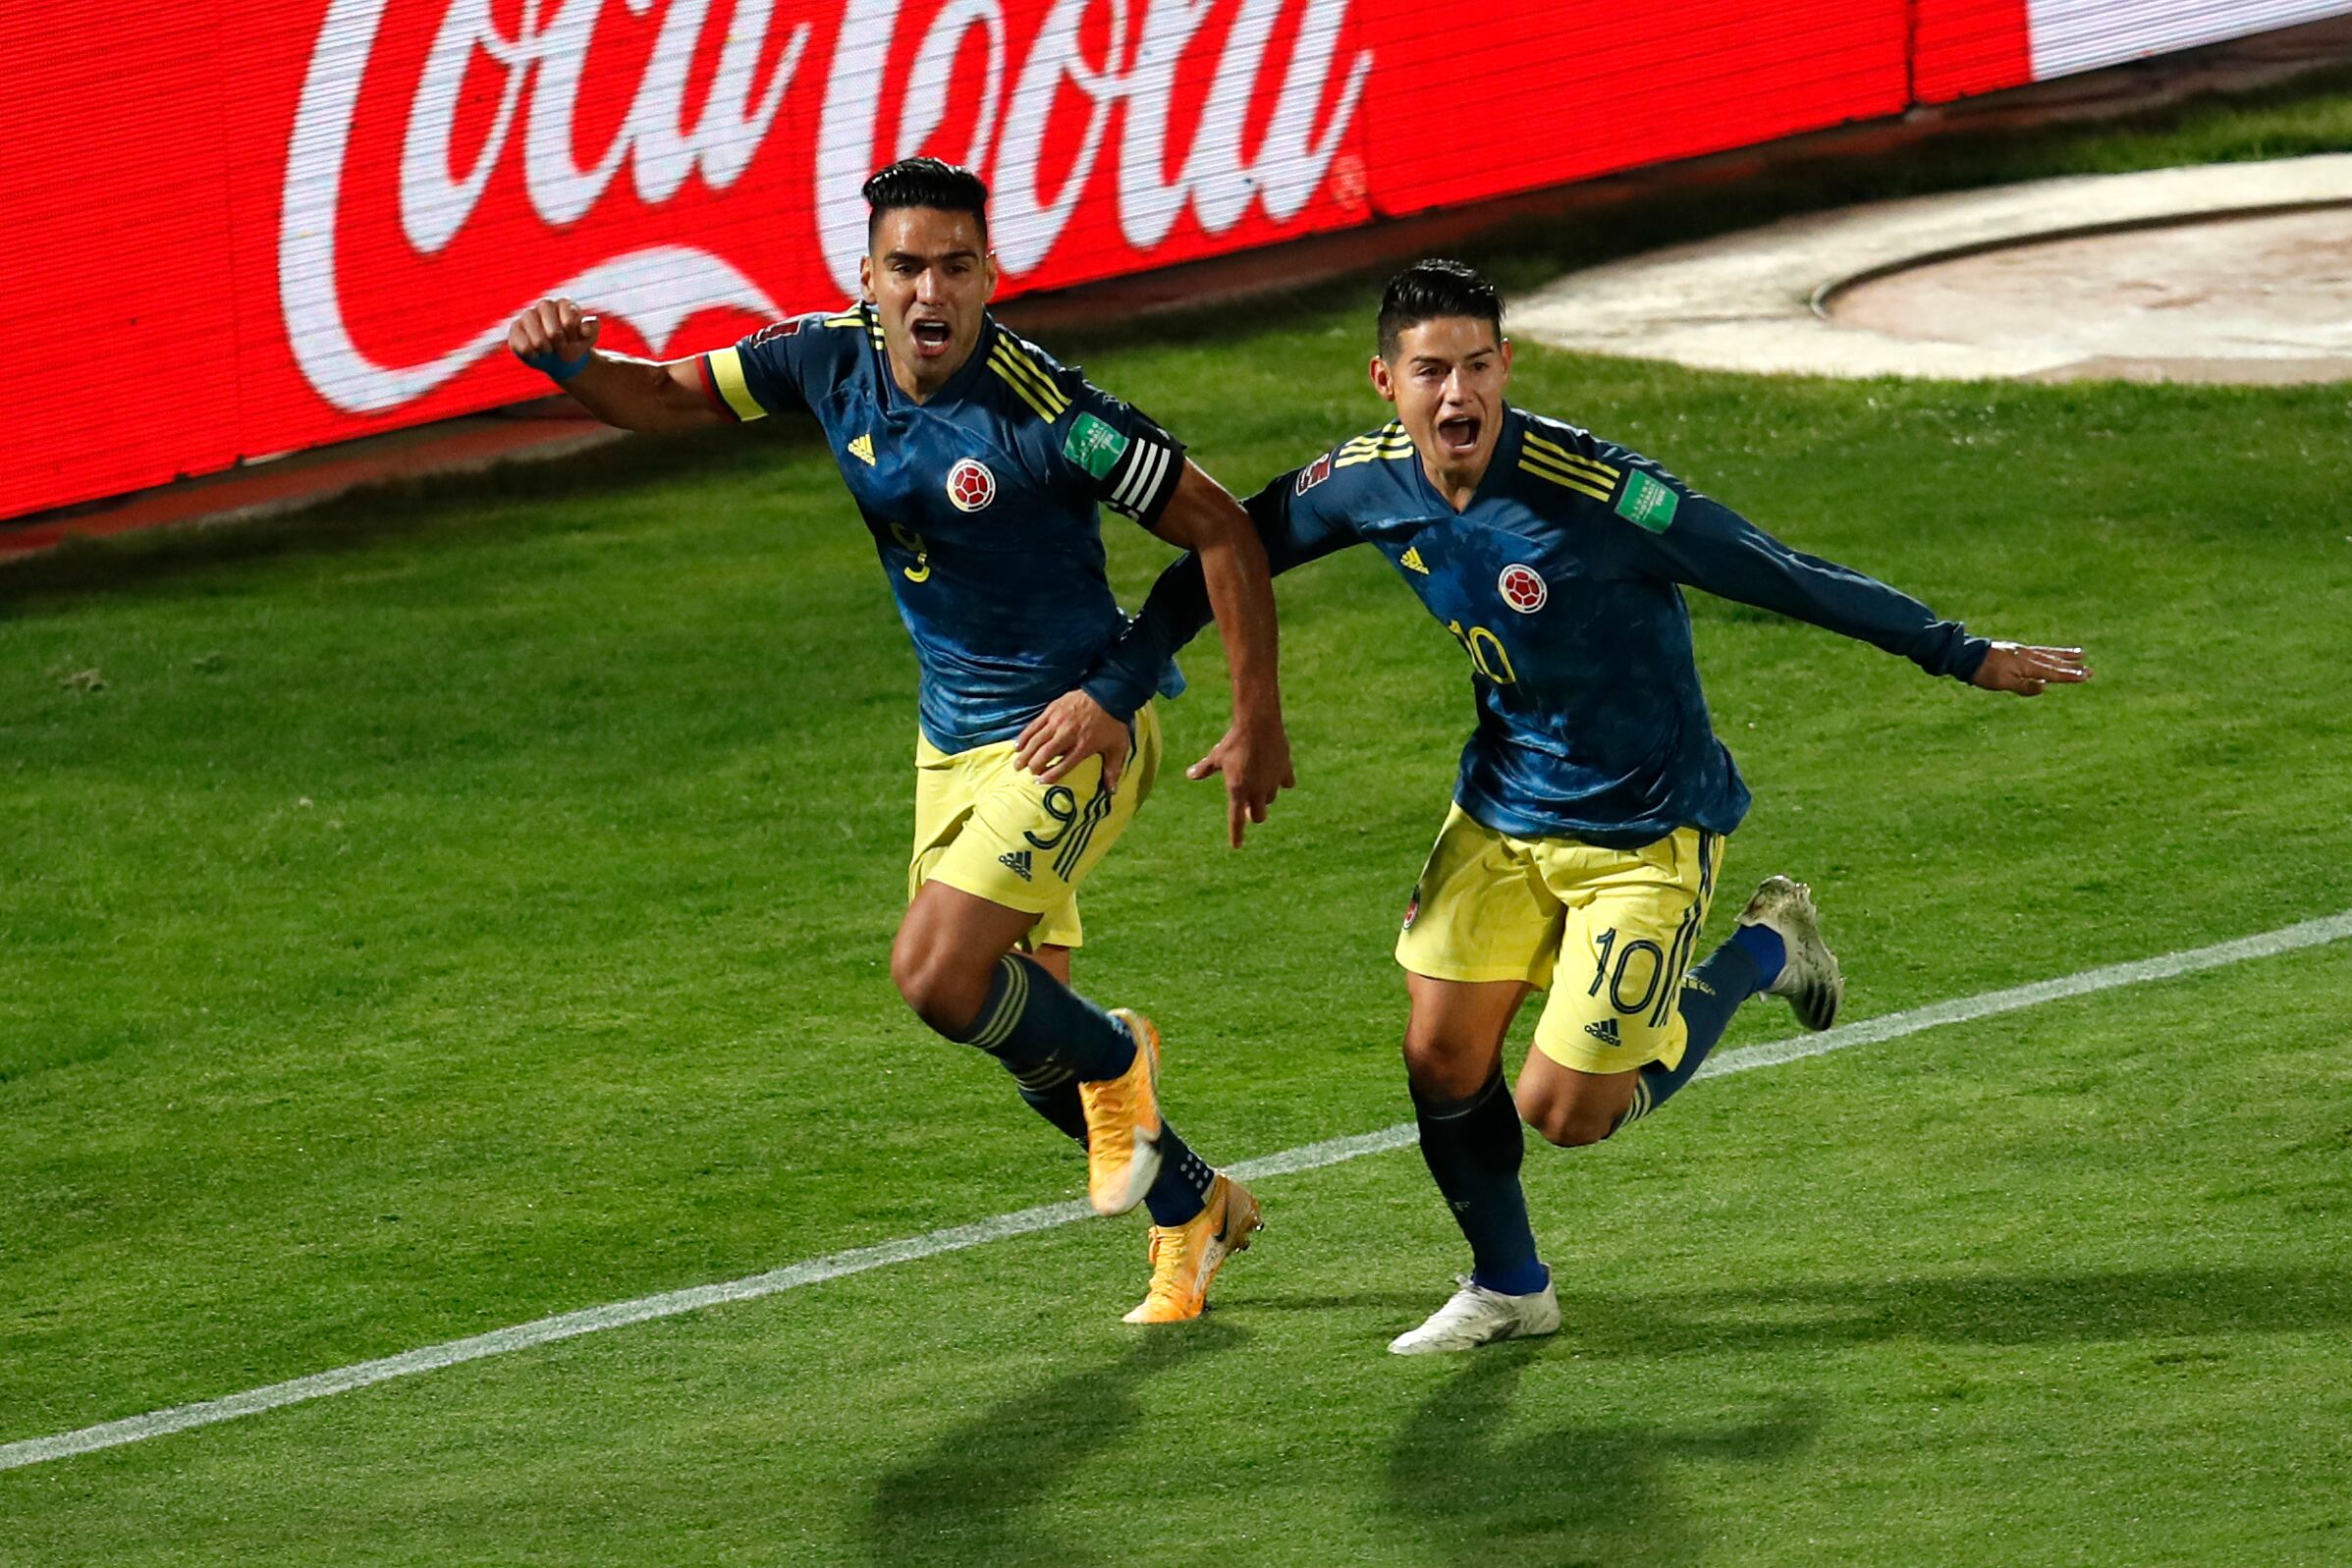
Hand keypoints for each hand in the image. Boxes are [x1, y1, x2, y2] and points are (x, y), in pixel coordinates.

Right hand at [508, 297, 601, 379]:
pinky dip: (533, 355)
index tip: (574, 339)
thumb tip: (585, 328)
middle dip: (561, 346)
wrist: (561, 354)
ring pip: (537, 342)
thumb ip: (592, 329)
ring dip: (547, 351)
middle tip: (561, 346)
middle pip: (554, 334)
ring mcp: (527, 316)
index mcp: (564, 303)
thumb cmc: (575, 342)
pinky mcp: (515, 329)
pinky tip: (537, 353)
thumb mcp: (589, 337)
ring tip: (549, 349)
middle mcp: (544, 305)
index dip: (573, 338)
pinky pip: (523, 347)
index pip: (569, 324)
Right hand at [1014, 690, 1130, 791]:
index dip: (1050, 775)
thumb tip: (1112, 791)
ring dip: (1025, 754)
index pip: (1063, 765)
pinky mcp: (1051, 710)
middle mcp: (1067, 735)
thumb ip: (1113, 770)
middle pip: (1045, 753)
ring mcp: (1057, 721)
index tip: (1039, 782)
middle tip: (1026, 773)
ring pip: (1036, 740)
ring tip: (1017, 764)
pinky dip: (1024, 737)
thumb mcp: (1118, 747)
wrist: (1108, 694)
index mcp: (1083, 746)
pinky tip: (1018, 746)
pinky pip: (1034, 725)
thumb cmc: (1113, 723)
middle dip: (1033, 765)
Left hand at [1185, 713, 1296, 846]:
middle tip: (1247, 807)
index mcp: (1237, 790)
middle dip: (1252, 814)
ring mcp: (1272, 783)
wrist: (1257, 723)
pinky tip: (1275, 772)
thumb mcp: (1216, 756)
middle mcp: (1256, 791)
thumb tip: (1190, 775)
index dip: (1236, 834)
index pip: (1236, 820)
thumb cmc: (1233, 741)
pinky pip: (1286, 784)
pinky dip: (1281, 781)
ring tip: (1258, 780)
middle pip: (1258, 816)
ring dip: (1264, 796)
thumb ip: (1204, 769)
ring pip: (1270, 799)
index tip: (1236, 846)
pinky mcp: (1285, 772)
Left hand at [1971, 641, 2090, 696]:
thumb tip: (2045, 687)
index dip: (2070, 676)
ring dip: (2065, 655)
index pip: (2053, 673)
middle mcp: (2028, 656)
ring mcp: (2023, 651)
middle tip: (2090, 670)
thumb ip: (2024, 686)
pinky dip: (2050, 652)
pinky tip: (2052, 653)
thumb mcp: (2003, 683)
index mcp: (2027, 666)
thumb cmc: (1984, 672)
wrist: (1966, 655)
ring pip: (2049, 654)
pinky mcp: (2016, 649)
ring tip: (2080, 654)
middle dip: (2072, 667)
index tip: (2086, 676)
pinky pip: (2039, 650)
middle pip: (2055, 662)